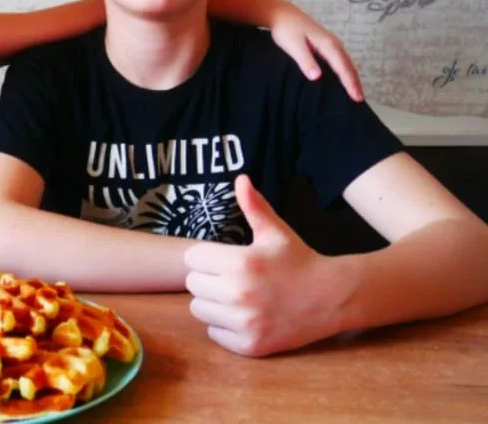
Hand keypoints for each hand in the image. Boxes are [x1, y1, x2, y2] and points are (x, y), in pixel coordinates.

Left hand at [183, 175, 342, 356]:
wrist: (332, 297)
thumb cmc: (299, 261)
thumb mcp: (276, 232)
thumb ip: (254, 206)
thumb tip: (240, 178)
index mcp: (241, 262)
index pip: (192, 258)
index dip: (206, 257)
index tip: (223, 259)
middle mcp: (239, 294)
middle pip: (192, 284)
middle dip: (208, 279)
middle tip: (231, 278)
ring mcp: (244, 322)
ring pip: (199, 310)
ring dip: (213, 304)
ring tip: (237, 297)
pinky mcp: (249, 345)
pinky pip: (214, 334)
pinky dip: (225, 327)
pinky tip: (246, 316)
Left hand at [268, 1, 363, 101]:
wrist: (282, 13)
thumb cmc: (286, 29)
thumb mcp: (293, 46)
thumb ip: (305, 61)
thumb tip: (316, 77)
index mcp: (328, 45)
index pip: (342, 68)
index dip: (350, 83)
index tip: (356, 98)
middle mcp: (333, 43)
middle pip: (348, 65)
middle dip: (355, 82)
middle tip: (360, 100)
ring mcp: (330, 43)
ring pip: (346, 62)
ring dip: (352, 76)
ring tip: (355, 92)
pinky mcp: (325, 44)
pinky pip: (340, 59)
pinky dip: (345, 70)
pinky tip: (343, 78)